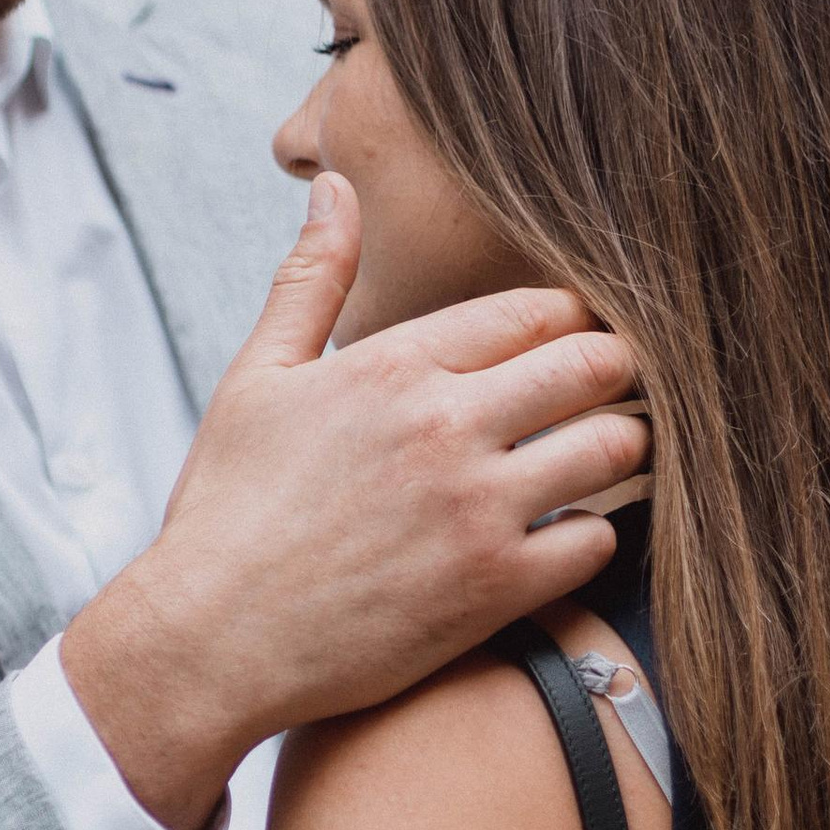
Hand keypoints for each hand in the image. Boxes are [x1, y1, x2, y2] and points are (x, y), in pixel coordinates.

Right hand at [63, 172, 647, 829]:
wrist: (209, 641)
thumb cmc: (227, 512)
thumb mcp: (255, 379)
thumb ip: (311, 279)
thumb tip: (338, 189)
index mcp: (394, 365)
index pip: (536, 309)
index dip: (569, 319)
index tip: (570, 340)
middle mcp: (446, 426)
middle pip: (596, 364)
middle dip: (613, 371)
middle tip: (606, 394)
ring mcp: (476, 509)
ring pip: (615, 448)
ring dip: (620, 448)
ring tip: (600, 459)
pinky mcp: (493, 589)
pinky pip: (597, 541)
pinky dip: (596, 534)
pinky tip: (566, 534)